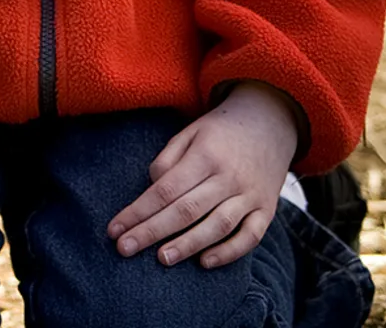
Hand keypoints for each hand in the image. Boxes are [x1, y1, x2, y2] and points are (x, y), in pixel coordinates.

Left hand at [107, 82, 301, 269]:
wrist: (271, 123)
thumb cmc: (219, 132)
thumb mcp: (189, 133)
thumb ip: (167, 161)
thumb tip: (151, 191)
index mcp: (205, 156)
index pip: (165, 190)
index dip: (138, 212)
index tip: (115, 230)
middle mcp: (229, 177)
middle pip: (186, 210)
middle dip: (152, 232)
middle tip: (125, 249)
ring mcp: (251, 195)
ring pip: (218, 226)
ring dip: (188, 245)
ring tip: (162, 259)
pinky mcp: (268, 209)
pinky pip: (251, 236)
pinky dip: (230, 252)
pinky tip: (205, 262)